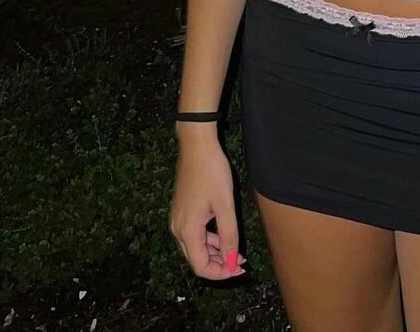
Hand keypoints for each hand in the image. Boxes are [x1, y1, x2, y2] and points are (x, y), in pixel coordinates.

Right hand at [170, 139, 245, 279]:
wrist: (196, 147)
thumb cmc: (212, 172)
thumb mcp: (225, 205)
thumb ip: (229, 236)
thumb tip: (231, 262)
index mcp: (187, 231)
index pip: (201, 267)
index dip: (221, 273)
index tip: (239, 267)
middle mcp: (178, 229)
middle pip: (197, 260)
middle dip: (219, 264)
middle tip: (241, 261)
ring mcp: (178, 220)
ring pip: (196, 248)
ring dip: (216, 252)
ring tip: (236, 249)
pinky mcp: (182, 212)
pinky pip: (194, 234)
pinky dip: (209, 240)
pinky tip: (224, 234)